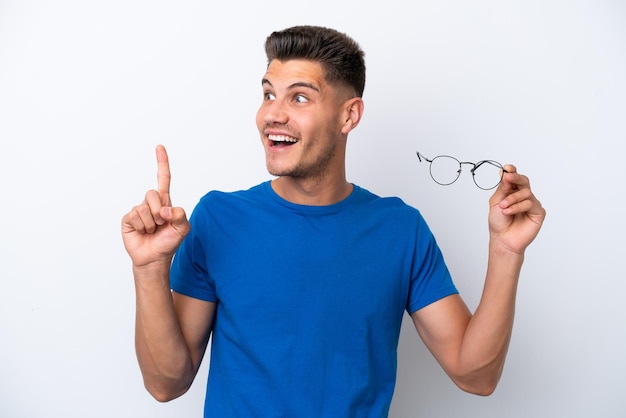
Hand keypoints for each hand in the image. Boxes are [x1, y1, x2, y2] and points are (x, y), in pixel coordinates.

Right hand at [121, 145, 190, 267]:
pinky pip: (135, 216)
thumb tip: (165, 209)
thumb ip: (180, 215)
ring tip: (152, 231)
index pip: (163, 178)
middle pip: (152, 193)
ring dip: (151, 223)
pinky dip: (142, 226)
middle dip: (159, 211)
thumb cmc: (169, 242)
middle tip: (161, 224)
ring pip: (144, 208)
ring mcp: (138, 210)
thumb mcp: (182, 229)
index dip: (162, 163)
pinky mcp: (128, 219)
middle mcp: (150, 203)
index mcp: (165, 201)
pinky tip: (143, 232)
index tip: (159, 147)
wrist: (155, 258)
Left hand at [488, 165, 545, 254]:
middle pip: (524, 181)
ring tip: (503, 207)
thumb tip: (506, 174)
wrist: (502, 239)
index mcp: (512, 192)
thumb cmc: (499, 222)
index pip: (514, 178)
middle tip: (508, 177)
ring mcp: (532, 203)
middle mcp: (523, 196)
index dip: (512, 171)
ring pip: (526, 192)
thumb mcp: (496, 202)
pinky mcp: (538, 212)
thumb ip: (502, 188)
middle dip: (515, 177)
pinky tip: (508, 212)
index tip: (507, 168)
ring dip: (512, 199)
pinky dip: (517, 207)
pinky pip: (529, 204)